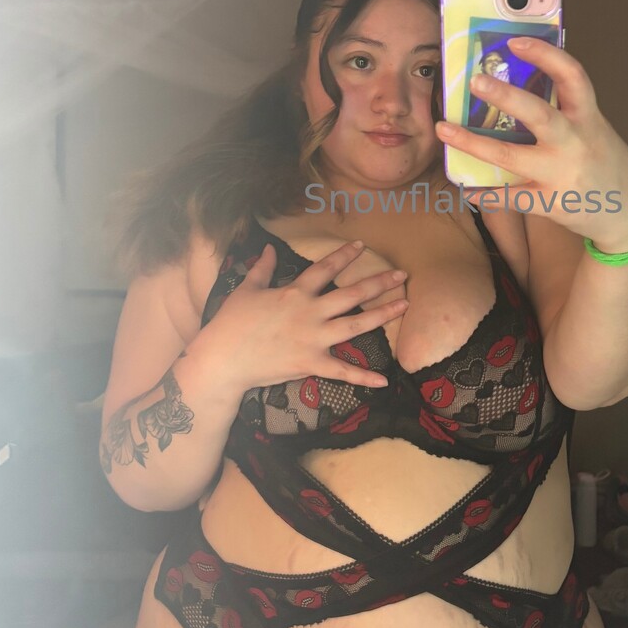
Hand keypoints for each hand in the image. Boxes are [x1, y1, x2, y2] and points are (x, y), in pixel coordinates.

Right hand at [190, 240, 405, 393]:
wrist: (223, 359)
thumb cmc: (231, 322)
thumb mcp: (247, 289)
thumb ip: (262, 268)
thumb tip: (269, 247)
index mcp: (295, 292)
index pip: (325, 268)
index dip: (344, 255)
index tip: (362, 245)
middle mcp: (310, 312)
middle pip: (352, 294)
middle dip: (379, 282)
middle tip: (402, 275)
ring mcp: (313, 338)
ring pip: (356, 324)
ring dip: (382, 315)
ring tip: (404, 306)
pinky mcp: (311, 363)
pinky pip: (342, 371)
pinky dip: (363, 378)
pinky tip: (384, 381)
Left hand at [437, 37, 627, 249]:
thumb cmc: (605, 163)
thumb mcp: (593, 129)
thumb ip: (565, 111)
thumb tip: (518, 88)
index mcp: (587, 116)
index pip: (572, 76)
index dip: (545, 54)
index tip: (516, 41)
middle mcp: (575, 141)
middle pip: (538, 114)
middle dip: (505, 96)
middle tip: (475, 81)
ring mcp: (562, 173)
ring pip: (512, 157)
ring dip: (474, 143)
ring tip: (445, 129)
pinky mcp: (552, 202)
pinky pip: (512, 197)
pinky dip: (487, 193)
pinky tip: (468, 188)